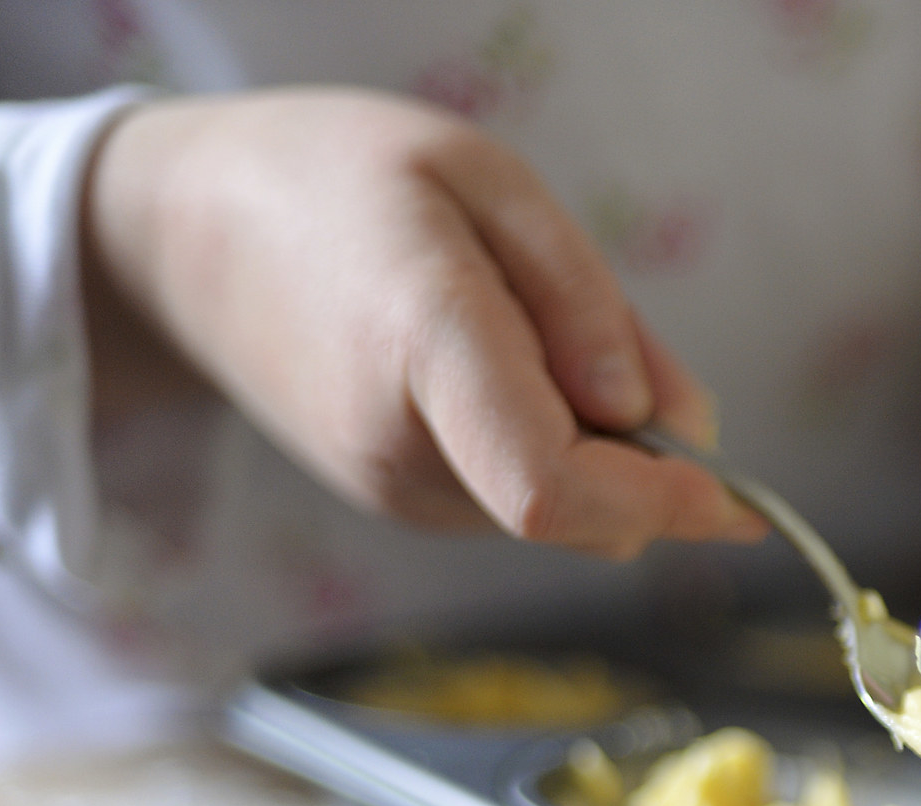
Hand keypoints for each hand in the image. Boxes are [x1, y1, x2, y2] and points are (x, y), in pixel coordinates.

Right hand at [83, 88, 760, 557]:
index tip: (738, 500)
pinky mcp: (395, 501)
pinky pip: (520, 497)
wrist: (181, 236)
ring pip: (560, 510)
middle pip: (580, 508)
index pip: (555, 487)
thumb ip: (591, 306)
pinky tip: (493, 363)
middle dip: (645, 459)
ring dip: (594, 446)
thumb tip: (679, 429)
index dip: (665, 507)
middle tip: (603, 337)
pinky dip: (552, 448)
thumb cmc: (340, 180)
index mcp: (425, 347)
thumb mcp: (487, 182)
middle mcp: (403, 448)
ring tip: (515, 326)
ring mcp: (392, 490)